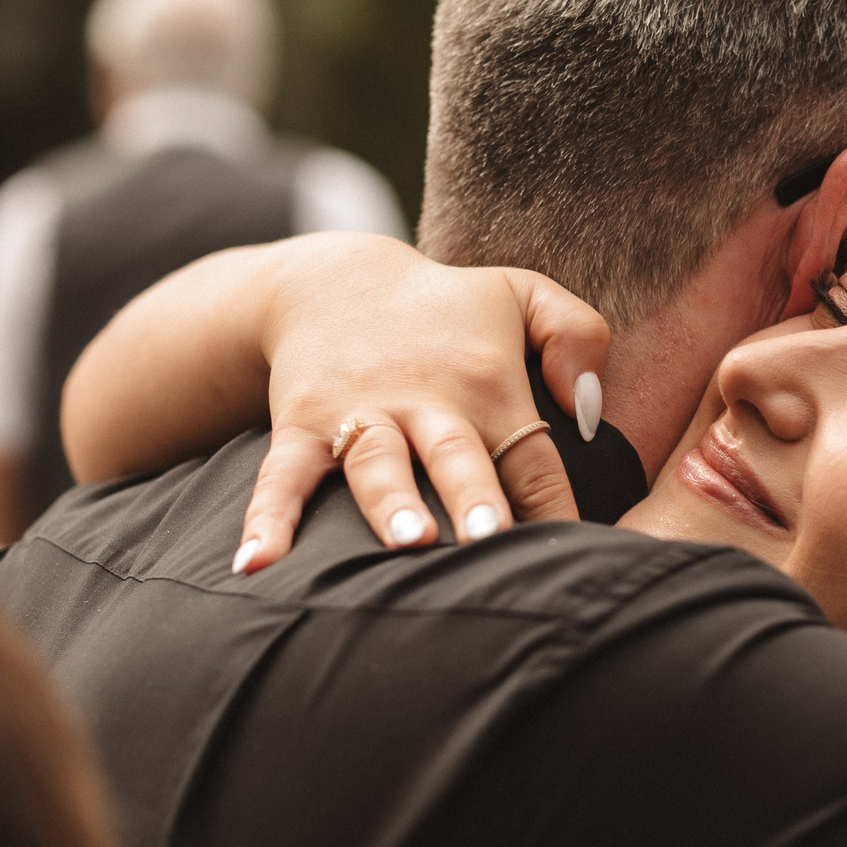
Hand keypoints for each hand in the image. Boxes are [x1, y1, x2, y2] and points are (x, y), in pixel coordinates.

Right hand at [233, 239, 610, 573]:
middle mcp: (425, 401)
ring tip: (405, 542)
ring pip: (377, 464)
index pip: (532, 457)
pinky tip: (255, 565)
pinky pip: (282, 476)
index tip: (572, 556)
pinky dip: (267, 519)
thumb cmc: (448, 307)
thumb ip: (579, 336)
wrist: (336, 281)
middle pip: (456, 456)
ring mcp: (360, 414)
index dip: (554, 506)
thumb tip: (592, 413)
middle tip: (489, 538)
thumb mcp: (525, 294)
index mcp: (488, 382)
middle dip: (472, 496)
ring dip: (390, 504)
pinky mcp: (302, 424)